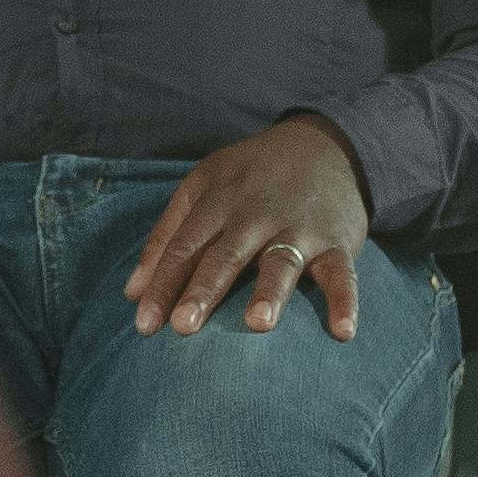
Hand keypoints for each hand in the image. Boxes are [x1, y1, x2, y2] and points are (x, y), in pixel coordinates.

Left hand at [125, 115, 372, 338]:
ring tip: (257, 323)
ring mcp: (299, 227)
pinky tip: (343, 332)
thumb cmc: (253, 176)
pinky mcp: (337, 240)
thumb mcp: (204, 187)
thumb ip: (167, 236)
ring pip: (281, 261)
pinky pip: (343, 273)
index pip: (185, 247)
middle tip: (184, 326)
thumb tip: (132, 292)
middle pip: (226, 255)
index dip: (163, 285)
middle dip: (205, 289)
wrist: (326, 144)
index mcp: (219, 200)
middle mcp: (257, 214)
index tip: (145, 325)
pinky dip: (345, 301)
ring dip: (270, 291)